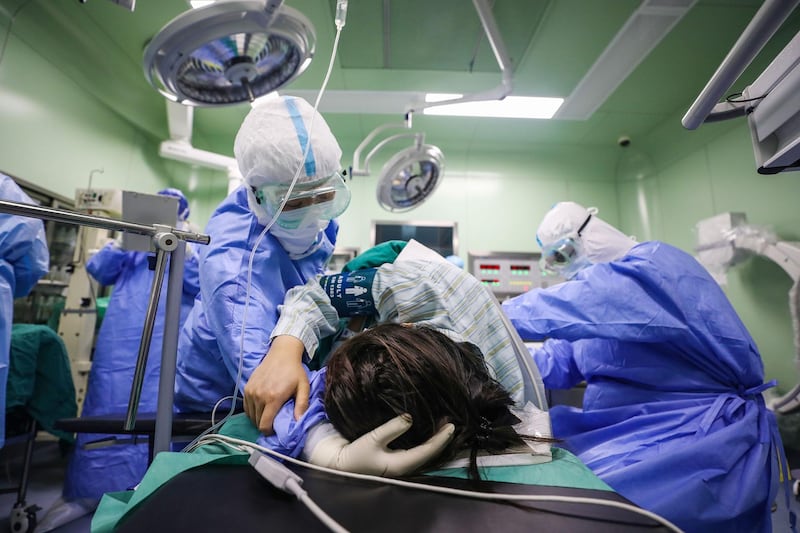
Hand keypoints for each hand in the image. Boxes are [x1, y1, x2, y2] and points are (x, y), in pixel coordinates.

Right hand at [244, 335, 308, 433]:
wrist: (282, 353)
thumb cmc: (295, 371)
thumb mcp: (303, 387)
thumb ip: (301, 405)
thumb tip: (299, 422)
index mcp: (273, 398)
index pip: (264, 424)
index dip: (269, 432)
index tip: (275, 430)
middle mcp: (259, 396)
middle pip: (257, 421)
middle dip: (264, 425)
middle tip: (273, 423)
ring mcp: (251, 391)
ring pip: (250, 415)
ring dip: (257, 418)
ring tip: (267, 415)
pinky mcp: (247, 387)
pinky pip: (246, 406)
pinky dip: (252, 411)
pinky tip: (260, 408)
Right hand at [307, 414, 455, 475]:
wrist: (339, 465)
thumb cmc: (355, 454)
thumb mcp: (372, 439)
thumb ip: (392, 428)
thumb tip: (410, 417)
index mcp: (402, 464)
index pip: (428, 451)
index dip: (441, 439)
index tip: (452, 425)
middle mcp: (405, 466)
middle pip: (430, 453)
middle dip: (441, 438)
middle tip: (450, 421)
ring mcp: (400, 464)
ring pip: (424, 452)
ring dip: (433, 439)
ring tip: (441, 424)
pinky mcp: (395, 459)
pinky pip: (416, 450)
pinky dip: (424, 440)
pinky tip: (426, 430)